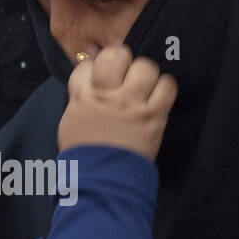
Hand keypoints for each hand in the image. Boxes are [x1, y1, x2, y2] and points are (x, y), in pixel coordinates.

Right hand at [57, 45, 178, 160]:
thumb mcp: (71, 123)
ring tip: (143, 87)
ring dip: (145, 74)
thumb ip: (80, 98)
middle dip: (121, 61)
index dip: (95, 69)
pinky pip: (167, 86)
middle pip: (116, 55)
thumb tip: (88, 82)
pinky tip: (158, 97)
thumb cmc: (85, 156)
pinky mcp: (152, 116)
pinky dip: (165, 88)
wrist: (102, 182)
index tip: (100, 78)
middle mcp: (106, 96)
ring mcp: (130, 105)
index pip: (87, 65)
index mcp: (83, 98)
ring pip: (144, 67)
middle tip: (125, 75)